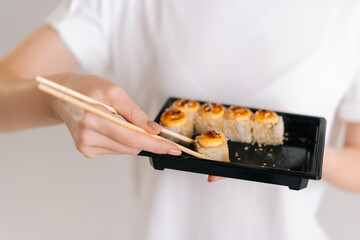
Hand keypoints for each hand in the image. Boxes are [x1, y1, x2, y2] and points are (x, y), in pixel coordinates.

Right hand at [47, 73, 180, 157]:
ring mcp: (85, 146)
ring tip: (121, 120)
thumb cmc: (88, 89)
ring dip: (133, 138)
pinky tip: (112, 128)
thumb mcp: (114, 92)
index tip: (173, 149)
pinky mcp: (86, 150)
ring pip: (125, 149)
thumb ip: (135, 113)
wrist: (63, 96)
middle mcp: (87, 136)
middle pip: (131, 146)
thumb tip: (154, 130)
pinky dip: (122, 140)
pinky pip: (116, 149)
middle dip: (148, 140)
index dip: (156, 144)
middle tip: (157, 132)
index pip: (132, 137)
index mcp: (93, 118)